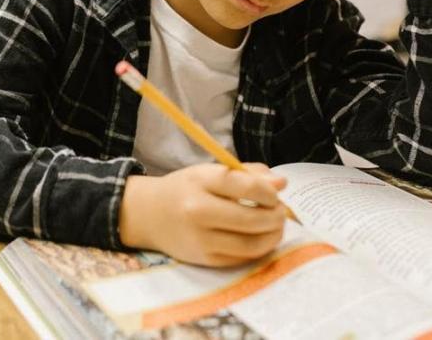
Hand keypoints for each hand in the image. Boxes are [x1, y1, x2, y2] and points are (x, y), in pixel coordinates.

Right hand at [119, 163, 287, 266]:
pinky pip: (242, 258)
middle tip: (281, 211)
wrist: (149, 214)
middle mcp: (198, 211)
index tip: (276, 193)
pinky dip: (258, 249)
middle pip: (251, 219)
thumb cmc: (186, 189)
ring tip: (276, 225)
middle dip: (276, 216)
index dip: (269, 192)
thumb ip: (247, 173)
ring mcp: (201, 239)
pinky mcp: (205, 260)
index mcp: (200, 181)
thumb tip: (282, 184)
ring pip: (251, 244)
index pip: (245, 186)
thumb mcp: (210, 171)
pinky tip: (261, 238)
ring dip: (272, 235)